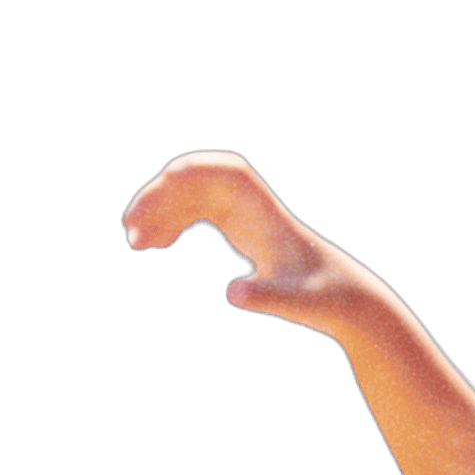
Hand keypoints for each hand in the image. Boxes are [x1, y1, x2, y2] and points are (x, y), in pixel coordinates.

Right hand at [123, 149, 361, 334]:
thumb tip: (231, 292)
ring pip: (194, 197)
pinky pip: (199, 213)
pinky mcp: (241, 229)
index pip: (229, 174)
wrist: (343, 298)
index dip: (193, 171)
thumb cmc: (323, 299)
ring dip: (162, 212)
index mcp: (266, 214)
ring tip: (134, 242)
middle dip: (163, 197)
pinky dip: (175, 223)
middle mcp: (254, 207)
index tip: (162, 185)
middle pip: (200, 181)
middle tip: (130, 228)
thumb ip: (265, 296)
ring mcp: (246, 215)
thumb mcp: (295, 302)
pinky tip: (156, 244)